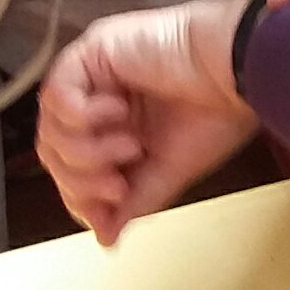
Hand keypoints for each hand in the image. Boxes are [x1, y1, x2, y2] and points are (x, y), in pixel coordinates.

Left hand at [36, 0, 254, 243]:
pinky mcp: (93, 51)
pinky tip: (118, 111)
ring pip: (50, 127)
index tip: (107, 215)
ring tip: (130, 145)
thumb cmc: (219, 107)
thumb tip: (106, 238)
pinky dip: (82, 115)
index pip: (74, 171)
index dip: (81, 198)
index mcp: (119, 128)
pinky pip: (56, 93)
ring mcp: (94, 77)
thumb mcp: (171, 169)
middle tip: (118, 184)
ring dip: (87, 149)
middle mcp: (101, 102)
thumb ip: (135, 201)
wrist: (239, 68)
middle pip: (55, 152)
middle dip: (82, 179)